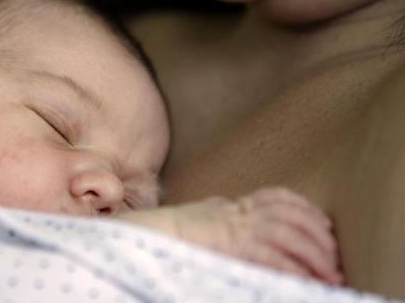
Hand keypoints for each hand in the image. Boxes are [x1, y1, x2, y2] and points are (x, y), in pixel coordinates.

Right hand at [118, 187, 342, 284]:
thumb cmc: (168, 234)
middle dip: (318, 236)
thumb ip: (220, 216)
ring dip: (314, 254)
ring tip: (328, 275)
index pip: (278, 198)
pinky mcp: (229, 243)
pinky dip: (293, 268)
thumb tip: (233, 219)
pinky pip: (270, 254)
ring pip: (288, 232)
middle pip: (290, 214)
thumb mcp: (200, 220)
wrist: (146, 235)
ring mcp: (233, 225)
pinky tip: (304, 281)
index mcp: (231, 205)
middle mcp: (236, 210)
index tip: (324, 226)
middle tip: (334, 259)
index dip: (306, 210)